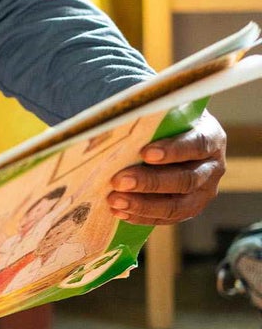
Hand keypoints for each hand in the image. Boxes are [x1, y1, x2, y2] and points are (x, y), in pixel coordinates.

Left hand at [106, 111, 225, 224]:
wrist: (176, 134)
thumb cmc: (166, 119)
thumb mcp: (165, 112)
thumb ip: (150, 116)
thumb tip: (117, 120)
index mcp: (211, 137)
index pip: (197, 144)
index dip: (173, 150)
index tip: (145, 153)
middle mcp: (212, 167)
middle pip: (186, 179)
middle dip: (150, 182)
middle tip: (119, 181)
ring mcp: (204, 191)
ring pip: (178, 205)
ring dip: (144, 205)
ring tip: (115, 200)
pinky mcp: (190, 207)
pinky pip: (168, 217)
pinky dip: (143, 217)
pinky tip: (119, 212)